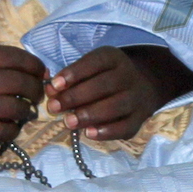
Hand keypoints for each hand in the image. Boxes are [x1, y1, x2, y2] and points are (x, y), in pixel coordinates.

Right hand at [0, 45, 47, 146]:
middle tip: (36, 96)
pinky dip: (14, 129)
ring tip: (23, 112)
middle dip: (36, 90)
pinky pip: (5, 131)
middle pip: (21, 83)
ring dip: (27, 112)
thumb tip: (38, 72)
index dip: (36, 66)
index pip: (16, 57)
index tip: (41, 74)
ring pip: (17, 108)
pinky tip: (9, 126)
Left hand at [48, 45, 192, 139]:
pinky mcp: (141, 118)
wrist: (141, 86)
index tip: (55, 85)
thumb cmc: (104, 77)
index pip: (96, 62)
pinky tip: (89, 133)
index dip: (75, 73)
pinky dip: (108, 132)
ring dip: (90, 115)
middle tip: (54, 107)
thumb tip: (51, 91)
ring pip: (115, 106)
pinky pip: (126, 126)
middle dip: (76, 97)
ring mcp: (137, 97)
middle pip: (104, 85)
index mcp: (114, 58)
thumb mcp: (90, 69)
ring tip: (69, 122)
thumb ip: (70, 78)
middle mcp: (128, 75)